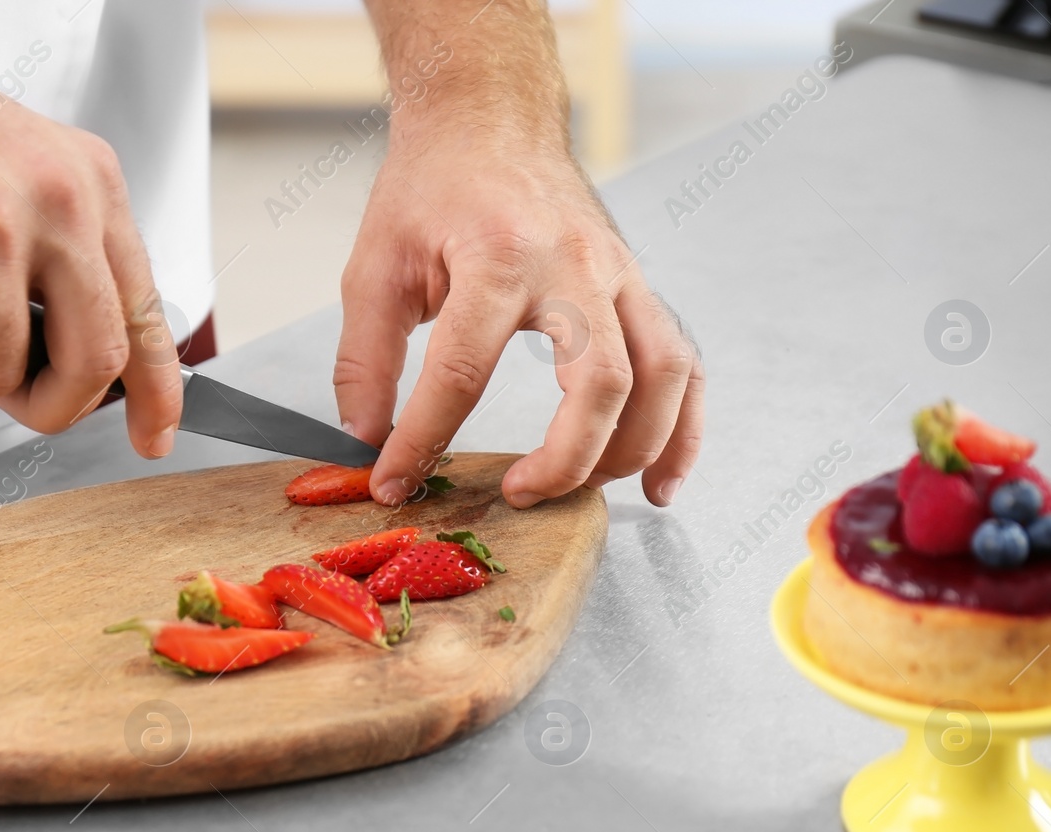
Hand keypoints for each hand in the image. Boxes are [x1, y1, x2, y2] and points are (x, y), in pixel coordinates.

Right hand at [0, 16, 182, 452]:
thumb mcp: (20, 170)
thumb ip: (64, 253)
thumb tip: (91, 360)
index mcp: (89, 183)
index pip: (143, 310)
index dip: (155, 390)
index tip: (153, 437)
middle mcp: (56, 205)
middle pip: (93, 362)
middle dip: (49, 405)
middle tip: (10, 400)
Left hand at [333, 123, 703, 507]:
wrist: (489, 116)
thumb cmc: (433, 187)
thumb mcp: (376, 266)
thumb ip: (364, 359)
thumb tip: (365, 440)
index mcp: (497, 256)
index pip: (463, 372)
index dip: (423, 440)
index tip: (394, 481)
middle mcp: (572, 265)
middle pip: (600, 383)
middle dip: (564, 460)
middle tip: (515, 494)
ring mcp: (618, 275)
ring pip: (661, 377)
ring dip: (630, 451)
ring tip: (582, 495)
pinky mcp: (639, 287)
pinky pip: (686, 365)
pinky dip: (683, 431)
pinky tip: (659, 481)